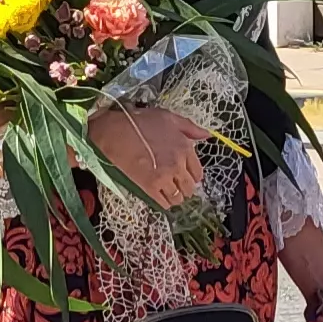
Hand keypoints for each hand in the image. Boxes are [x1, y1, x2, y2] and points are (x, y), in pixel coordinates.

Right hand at [88, 105, 207, 207]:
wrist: (115, 133)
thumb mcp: (169, 118)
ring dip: (175, 197)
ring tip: (169, 192)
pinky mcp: (150, 187)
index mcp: (185, 148)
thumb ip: (190, 128)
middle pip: (189, 187)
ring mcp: (164, 177)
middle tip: (177, 185)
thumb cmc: (141, 122)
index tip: (186, 176)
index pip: (198, 172)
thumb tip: (207, 135)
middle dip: (185, 188)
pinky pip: (163, 203)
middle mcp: (178, 165)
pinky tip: (160, 198)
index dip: (192, 176)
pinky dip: (164, 203)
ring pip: (178, 197)